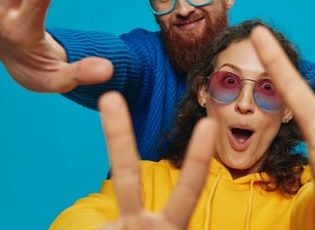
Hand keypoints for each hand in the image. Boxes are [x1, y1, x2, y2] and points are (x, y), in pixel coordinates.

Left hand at [97, 91, 216, 229]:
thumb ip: (158, 223)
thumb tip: (122, 215)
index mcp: (172, 227)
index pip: (189, 189)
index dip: (199, 157)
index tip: (208, 123)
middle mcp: (149, 228)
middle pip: (127, 175)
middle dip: (118, 135)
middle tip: (109, 97)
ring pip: (107, 213)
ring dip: (111, 216)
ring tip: (118, 203)